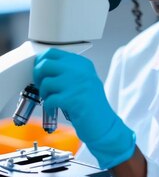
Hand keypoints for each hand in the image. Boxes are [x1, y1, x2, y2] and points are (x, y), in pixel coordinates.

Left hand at [33, 48, 135, 168]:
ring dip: (44, 94)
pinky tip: (54, 109)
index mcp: (82, 63)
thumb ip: (66, 71)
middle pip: (46, 64)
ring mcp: (77, 84)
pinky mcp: (72, 99)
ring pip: (46, 83)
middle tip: (42, 86)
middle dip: (38, 77)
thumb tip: (42, 67)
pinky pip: (49, 99)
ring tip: (52, 100)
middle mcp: (80, 70)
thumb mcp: (83, 80)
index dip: (41, 62)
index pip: (53, 53)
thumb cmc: (90, 104)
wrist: (103, 124)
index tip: (40, 72)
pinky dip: (48, 106)